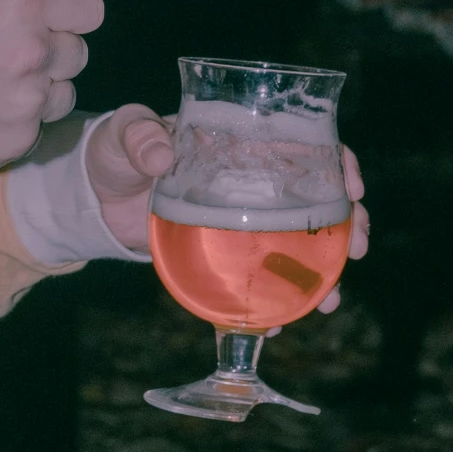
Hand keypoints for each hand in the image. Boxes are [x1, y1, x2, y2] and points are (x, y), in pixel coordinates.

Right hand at [0, 0, 102, 180]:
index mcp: (21, 4)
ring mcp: (28, 104)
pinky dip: (19, 114)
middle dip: (49, 41)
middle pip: (78, 47)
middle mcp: (34, 55)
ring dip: (40, 80)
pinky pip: (40, 123)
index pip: (88, 5)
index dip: (60, 2)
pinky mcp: (17, 142)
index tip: (25, 7)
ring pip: (64, 88)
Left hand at [85, 125, 371, 322]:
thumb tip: (161, 154)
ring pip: (302, 239)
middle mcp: (253, 180)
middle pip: (318, 196)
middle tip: (357, 246)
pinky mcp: (228, 254)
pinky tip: (288, 317)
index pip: (304, 142)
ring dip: (328, 266)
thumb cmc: (116, 153)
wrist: (95, 198)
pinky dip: (282, 296)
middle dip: (348, 221)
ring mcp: (244, 220)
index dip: (337, 160)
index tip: (352, 184)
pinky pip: (265, 274)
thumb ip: (139, 137)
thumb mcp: (124, 134)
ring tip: (333, 295)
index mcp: (240, 142)